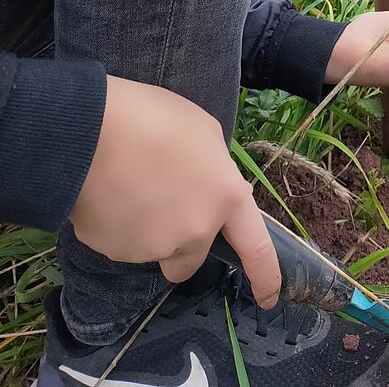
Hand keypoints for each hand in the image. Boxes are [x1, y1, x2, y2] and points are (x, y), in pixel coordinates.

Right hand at [71, 76, 280, 306]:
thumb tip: (205, 184)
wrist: (92, 130)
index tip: (268, 297)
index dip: (264, 276)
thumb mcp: (203, 132)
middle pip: (189, 259)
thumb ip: (213, 167)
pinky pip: (118, 243)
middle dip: (179, 243)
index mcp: (225, 197)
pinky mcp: (114, 252)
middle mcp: (195, 230)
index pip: (255, 248)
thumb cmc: (154, 117)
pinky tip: (106, 192)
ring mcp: (153, 247)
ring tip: (126, 184)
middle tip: (158, 203)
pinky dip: (116, 226)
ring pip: (152, 249)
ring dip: (145, 229)